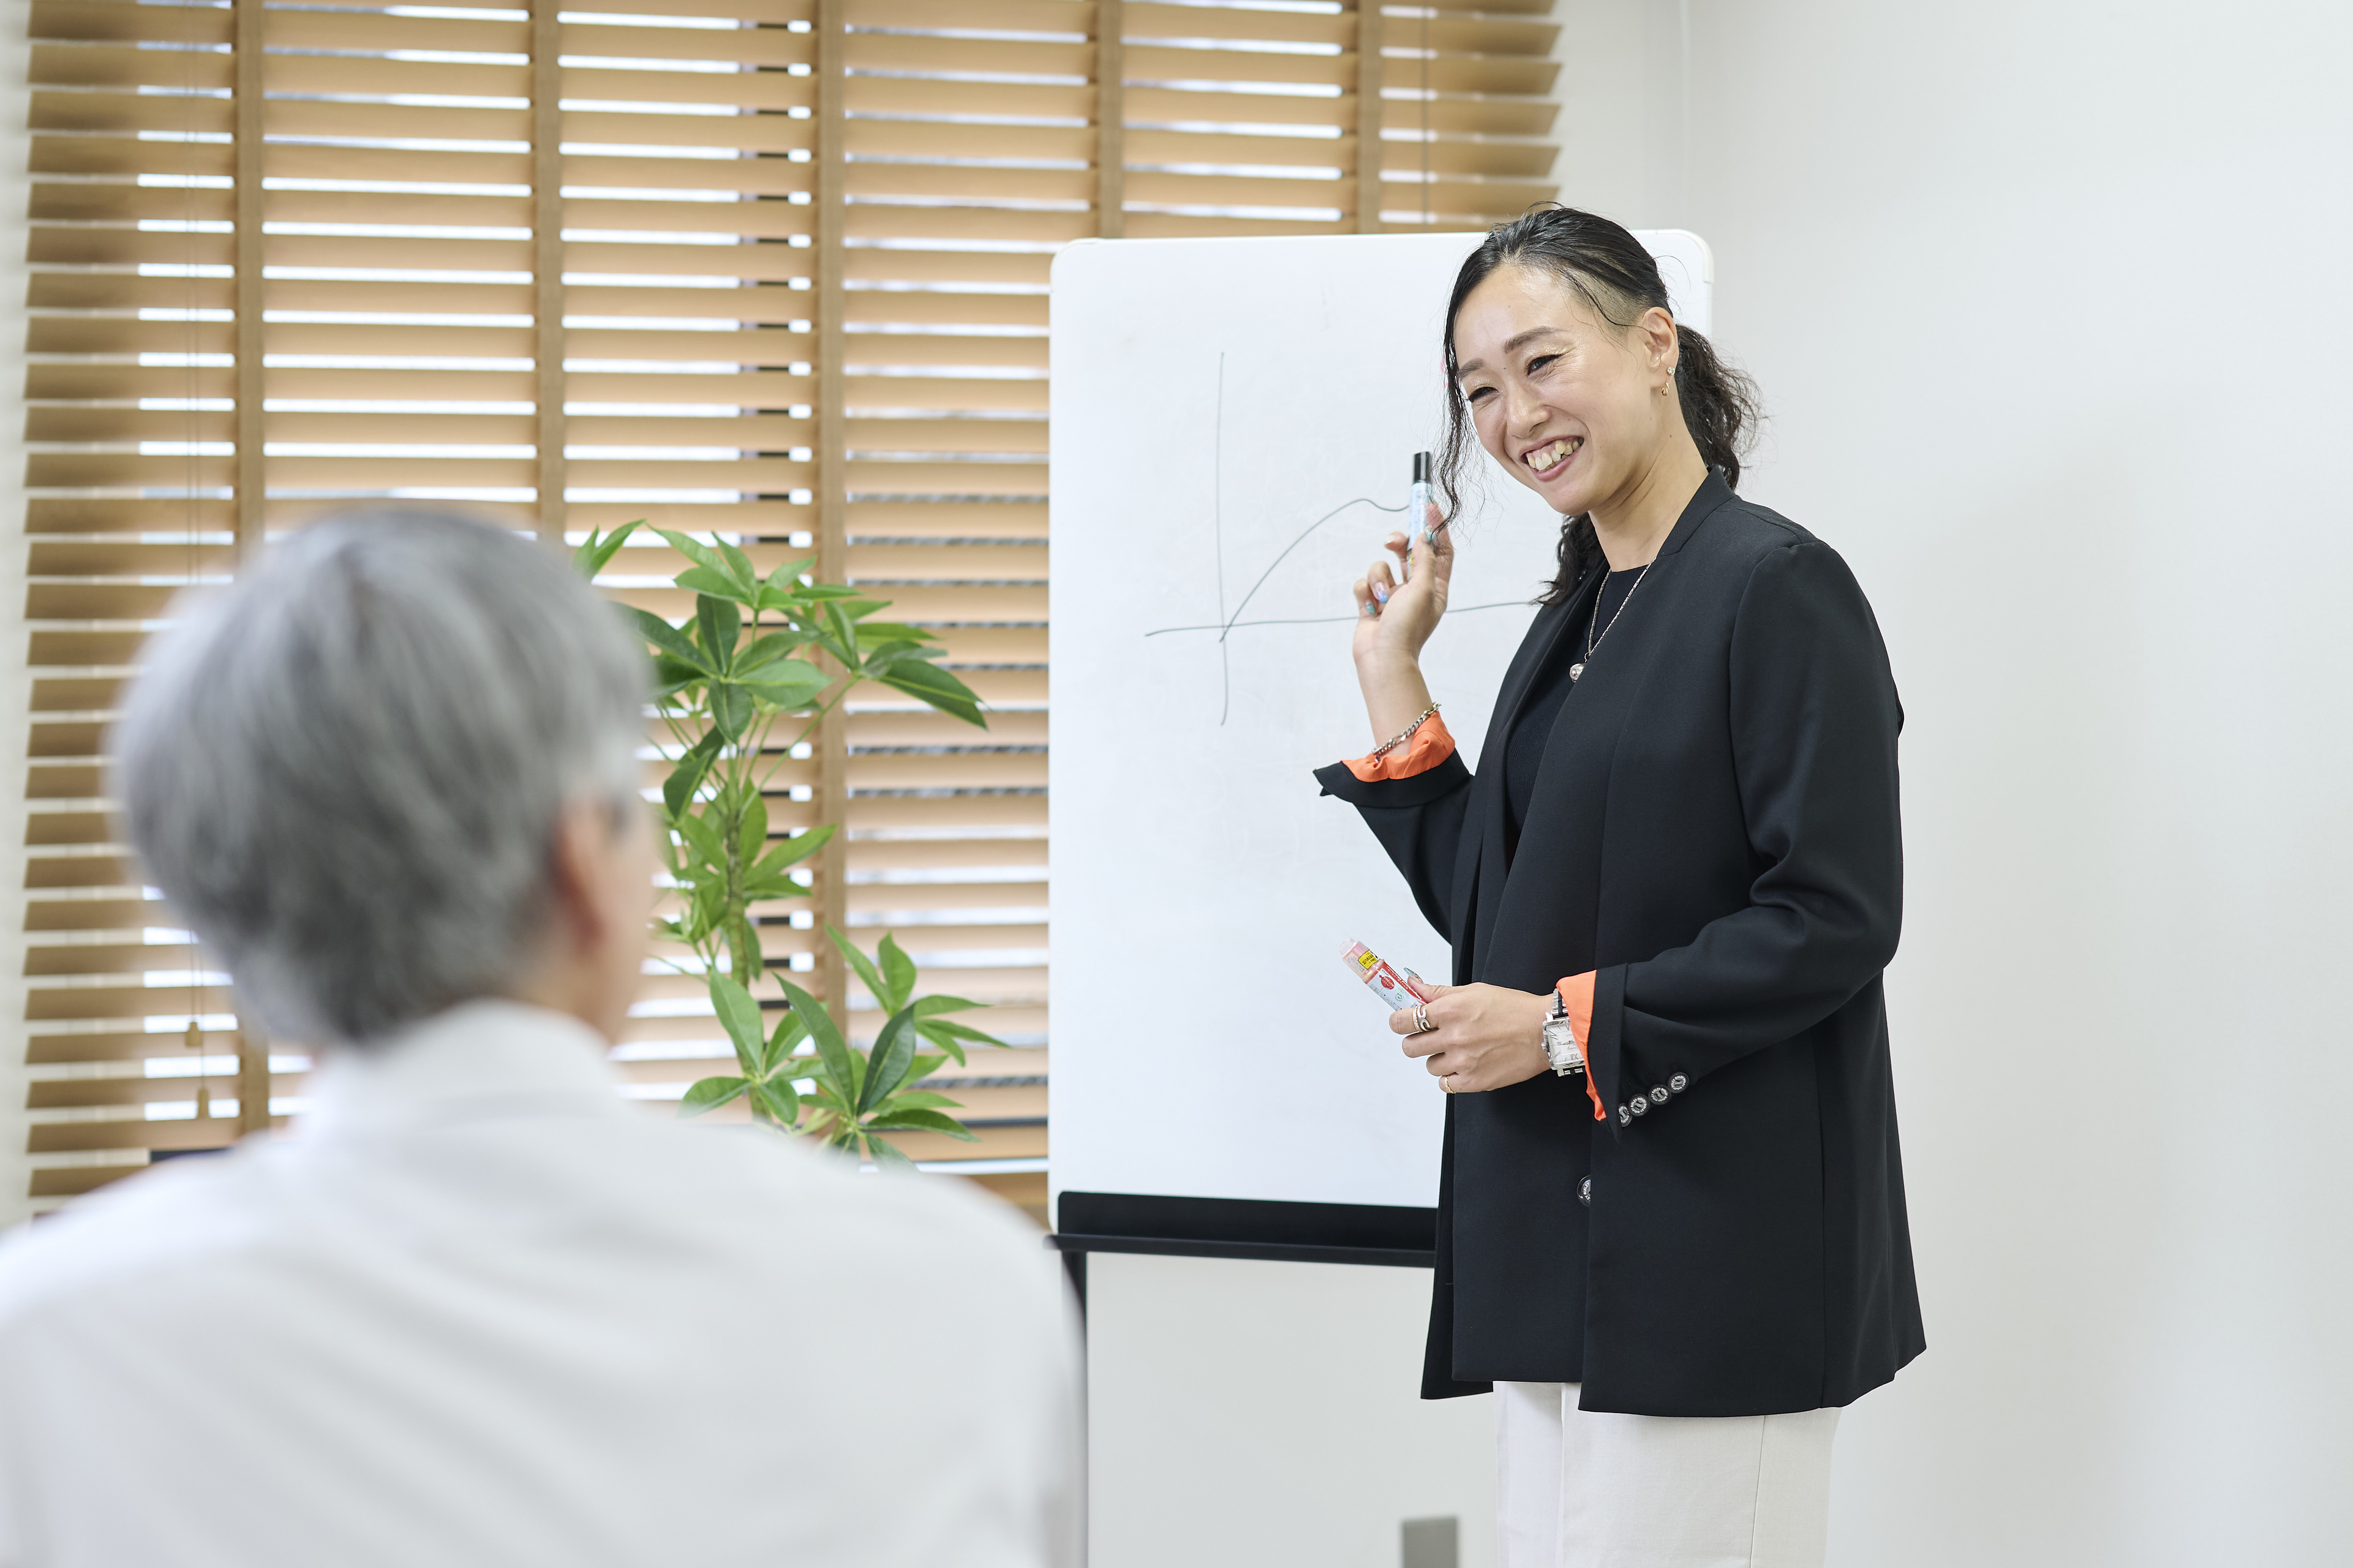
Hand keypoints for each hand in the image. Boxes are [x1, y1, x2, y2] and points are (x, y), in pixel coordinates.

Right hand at [1350, 501, 1453, 675]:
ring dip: (1378, 578)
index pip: (1439, 550)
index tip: (1427, 506)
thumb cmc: (1406, 628)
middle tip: (1391, 541)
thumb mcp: (1423, 589)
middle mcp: (1414, 589)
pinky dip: (1364, 592)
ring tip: (1381, 597)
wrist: (1381, 657)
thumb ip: (1424, 559)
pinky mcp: (1371, 602)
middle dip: (1398, 544)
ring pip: (1381, 566)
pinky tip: (1369, 608)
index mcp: (1434, 587)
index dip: (1434, 528)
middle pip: (1408, 552)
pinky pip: (1364, 582)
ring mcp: (1391, 595)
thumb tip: (1424, 536)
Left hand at [1390, 981, 1550, 1094]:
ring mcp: (1462, 1062)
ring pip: (1429, 1066)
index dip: (1399, 1022)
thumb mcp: (1474, 991)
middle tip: (1430, 1037)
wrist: (1544, 1032)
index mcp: (1449, 1010)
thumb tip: (1414, 987)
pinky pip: (1445, 1085)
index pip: (1403, 1021)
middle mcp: (1452, 1037)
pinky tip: (1464, 1065)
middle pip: (1410, 1047)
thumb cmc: (1513, 1008)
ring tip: (1459, 1049)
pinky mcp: (1474, 1081)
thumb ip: (1439, 992)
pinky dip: (1451, 1076)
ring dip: (1438, 1058)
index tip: (1401, 1022)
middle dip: (1416, 1041)